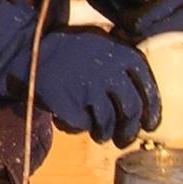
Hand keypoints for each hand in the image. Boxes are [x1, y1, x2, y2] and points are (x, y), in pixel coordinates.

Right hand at [33, 31, 160, 145]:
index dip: (152, 110)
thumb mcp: (101, 43)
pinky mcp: (71, 103)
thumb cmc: (69, 48)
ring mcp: (90, 88)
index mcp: (123, 54)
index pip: (147, 89)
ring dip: (105, 134)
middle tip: (124, 140)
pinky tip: (74, 122)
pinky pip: (84, 125)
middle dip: (130, 130)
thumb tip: (143, 98)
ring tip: (99, 135)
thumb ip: (122, 63)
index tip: (150, 125)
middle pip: (131, 110)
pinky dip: (80, 128)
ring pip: (108, 123)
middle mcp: (110, 71)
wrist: (31, 49)